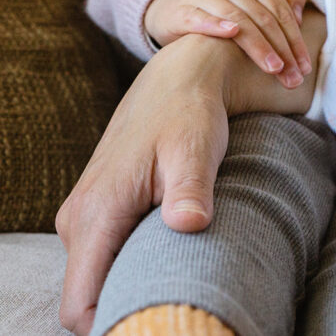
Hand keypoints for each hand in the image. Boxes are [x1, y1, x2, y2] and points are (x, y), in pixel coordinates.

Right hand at [56, 15, 323, 334]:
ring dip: (129, 285)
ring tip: (178, 281)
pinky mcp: (97, 209)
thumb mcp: (196, 151)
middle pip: (86, 297)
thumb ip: (191, 190)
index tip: (156, 322)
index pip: (79, 305)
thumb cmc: (189, 116)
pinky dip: (129, 264)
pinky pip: (102, 255)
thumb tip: (188, 224)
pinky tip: (168, 256)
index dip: (112, 324)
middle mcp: (79, 218)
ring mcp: (84, 214)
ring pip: (95, 276)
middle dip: (125, 308)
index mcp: (97, 212)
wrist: (178, 82)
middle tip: (178, 307)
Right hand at [144, 0, 310, 87]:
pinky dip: (216, 24)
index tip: (305, 68)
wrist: (174, 4)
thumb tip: (299, 18)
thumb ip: (282, 0)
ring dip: (259, 46)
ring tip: (274, 69)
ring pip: (238, 20)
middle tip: (294, 79)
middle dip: (283, 51)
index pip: (281, 12)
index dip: (296, 40)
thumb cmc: (225, 8)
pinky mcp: (183, 10)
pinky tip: (231, 34)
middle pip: (264, 19)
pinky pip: (200, 17)